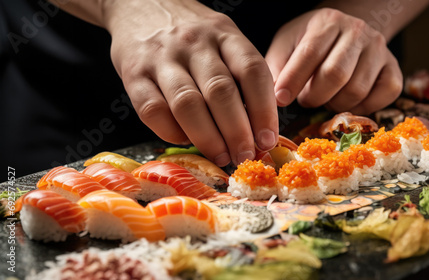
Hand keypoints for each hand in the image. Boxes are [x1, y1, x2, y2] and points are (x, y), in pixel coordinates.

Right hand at [103, 0, 278, 165]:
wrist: (140, 4)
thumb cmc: (192, 33)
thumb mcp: (223, 39)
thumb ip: (242, 75)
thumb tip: (260, 125)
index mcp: (224, 34)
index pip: (252, 71)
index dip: (264, 110)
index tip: (268, 140)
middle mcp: (194, 43)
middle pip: (221, 92)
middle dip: (237, 132)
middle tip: (245, 157)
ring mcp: (161, 58)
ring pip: (188, 105)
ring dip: (208, 138)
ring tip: (222, 157)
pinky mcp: (133, 74)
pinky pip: (153, 111)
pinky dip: (172, 133)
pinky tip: (186, 141)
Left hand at [266, 8, 402, 114]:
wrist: (347, 33)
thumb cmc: (311, 43)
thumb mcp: (287, 45)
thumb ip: (277, 67)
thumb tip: (273, 98)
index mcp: (327, 22)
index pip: (310, 53)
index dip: (293, 80)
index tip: (280, 100)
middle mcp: (357, 31)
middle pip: (336, 74)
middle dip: (315, 96)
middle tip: (306, 100)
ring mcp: (379, 49)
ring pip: (357, 90)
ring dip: (336, 104)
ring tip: (326, 98)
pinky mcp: (394, 68)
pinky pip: (384, 96)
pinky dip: (363, 107)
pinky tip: (348, 101)